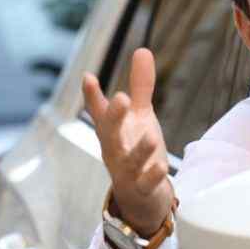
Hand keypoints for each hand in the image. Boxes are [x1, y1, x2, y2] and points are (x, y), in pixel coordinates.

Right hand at [81, 48, 172, 236]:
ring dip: (138, 150)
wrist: (142, 198)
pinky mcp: (142, 189)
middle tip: (121, 98)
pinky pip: (146, 184)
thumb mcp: (141, 116)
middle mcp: (115, 150)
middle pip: (109, 134)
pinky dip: (152, 176)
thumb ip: (141, 86)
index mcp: (112, 131)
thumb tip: (142, 49)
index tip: (88, 76)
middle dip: (113, 117)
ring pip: (128, 161)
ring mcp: (127, 172)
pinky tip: (162, 166)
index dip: (92, 95)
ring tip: (151, 137)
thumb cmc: (137, 151)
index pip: (98, 112)